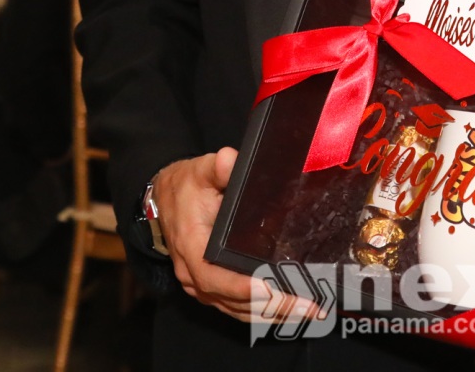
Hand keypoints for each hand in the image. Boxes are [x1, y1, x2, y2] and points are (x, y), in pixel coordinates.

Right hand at [156, 149, 322, 326]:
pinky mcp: (211, 289)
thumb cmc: (185, 188)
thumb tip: (231, 160)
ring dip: (274, 313)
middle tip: (309, 304)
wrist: (165, 201)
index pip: (214, 276)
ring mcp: (201, 287)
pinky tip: (290, 311)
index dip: (242, 286)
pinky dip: (263, 313)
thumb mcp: (200, 171)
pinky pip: (237, 308)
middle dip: (272, 305)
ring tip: (310, 310)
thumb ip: (217, 167)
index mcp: (190, 247)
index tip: (271, 288)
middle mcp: (193, 275)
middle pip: (233, 300)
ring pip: (238, 310)